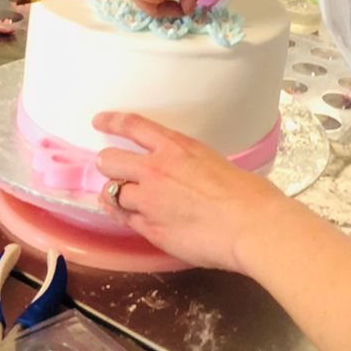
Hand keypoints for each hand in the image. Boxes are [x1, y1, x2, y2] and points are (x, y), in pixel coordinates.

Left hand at [94, 112, 281, 269]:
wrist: (250, 226)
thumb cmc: (246, 194)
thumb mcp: (213, 161)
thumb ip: (187, 165)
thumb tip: (183, 176)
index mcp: (176, 148)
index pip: (133, 126)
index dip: (112, 121)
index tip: (99, 121)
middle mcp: (155, 170)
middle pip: (109, 160)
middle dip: (108, 164)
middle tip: (114, 171)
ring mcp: (149, 201)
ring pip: (111, 193)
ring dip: (116, 195)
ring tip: (125, 200)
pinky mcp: (150, 229)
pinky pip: (124, 220)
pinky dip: (126, 217)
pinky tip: (131, 217)